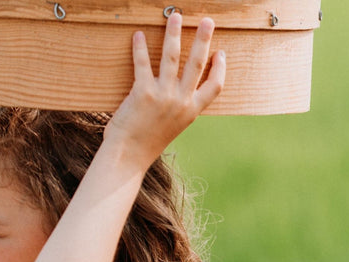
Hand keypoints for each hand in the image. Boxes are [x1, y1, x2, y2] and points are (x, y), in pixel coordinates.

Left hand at [106, 13, 225, 168]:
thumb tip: (181, 94)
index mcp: (191, 112)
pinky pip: (143, 63)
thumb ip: (178, 111)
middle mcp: (180, 102)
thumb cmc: (146, 145)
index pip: (215, 86)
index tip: (220, 53)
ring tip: (175, 16)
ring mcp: (162, 96)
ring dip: (174, 33)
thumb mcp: (171, 129)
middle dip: (203, 39)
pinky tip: (139, 35)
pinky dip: (140, 47)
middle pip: (196, 63)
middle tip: (207, 20)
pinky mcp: (142, 93)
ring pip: (172, 56)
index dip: (220, 68)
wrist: (127, 159)